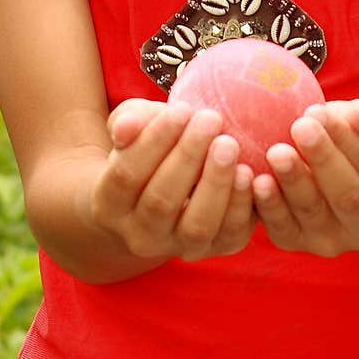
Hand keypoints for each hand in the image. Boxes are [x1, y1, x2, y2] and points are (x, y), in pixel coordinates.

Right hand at [90, 97, 257, 261]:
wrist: (165, 189)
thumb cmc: (148, 147)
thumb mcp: (134, 129)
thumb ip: (129, 123)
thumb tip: (127, 127)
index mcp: (110, 205)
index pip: (127, 176)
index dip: (154, 142)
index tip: (182, 109)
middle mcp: (140, 236)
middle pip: (161, 202)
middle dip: (189, 157)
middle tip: (212, 118)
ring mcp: (178, 248)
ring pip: (196, 227)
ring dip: (215, 184)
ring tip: (230, 144)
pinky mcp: (216, 249)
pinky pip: (230, 236)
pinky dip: (241, 205)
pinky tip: (249, 171)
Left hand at [252, 99, 358, 256]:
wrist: (341, 175)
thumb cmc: (357, 142)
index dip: (348, 140)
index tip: (321, 112)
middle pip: (348, 196)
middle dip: (323, 160)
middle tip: (300, 127)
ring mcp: (338, 242)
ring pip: (314, 213)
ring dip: (294, 181)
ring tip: (276, 151)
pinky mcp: (301, 245)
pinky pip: (284, 229)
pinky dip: (270, 207)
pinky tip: (258, 181)